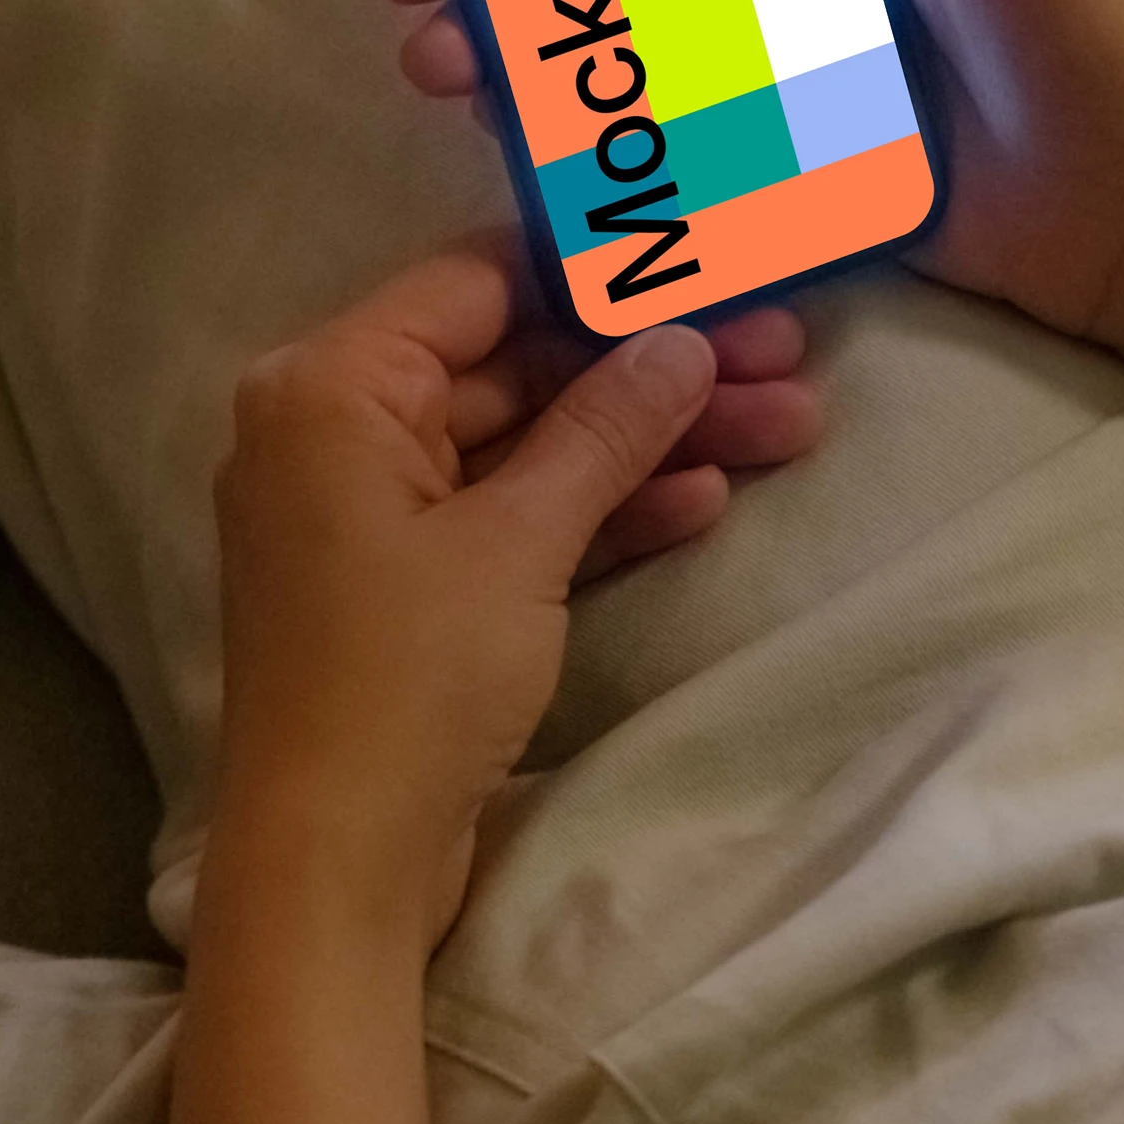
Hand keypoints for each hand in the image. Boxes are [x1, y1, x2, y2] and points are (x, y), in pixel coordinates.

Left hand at [208, 243, 813, 941]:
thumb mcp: (518, 543)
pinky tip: (710, 497)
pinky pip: (516, 517)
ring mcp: (375, 512)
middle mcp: (338, 430)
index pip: (478, 282)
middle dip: (651, 366)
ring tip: (791, 426)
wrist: (334, 864)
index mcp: (332, 387)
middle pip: (517, 364)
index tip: (712, 259)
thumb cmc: (405, 680)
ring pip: (531, 446)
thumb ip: (604, 429)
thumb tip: (681, 341)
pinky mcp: (413, 588)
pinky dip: (602, 508)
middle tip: (788, 353)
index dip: (602, 271)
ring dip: (651, 439)